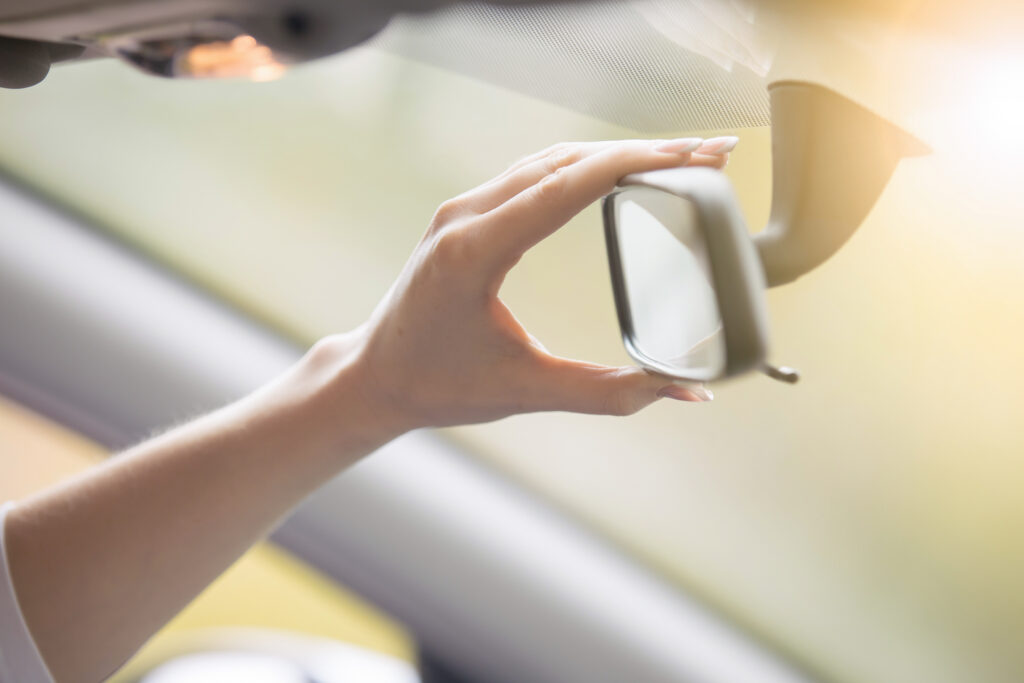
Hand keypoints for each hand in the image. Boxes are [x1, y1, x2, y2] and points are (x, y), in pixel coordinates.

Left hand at [336, 137, 736, 431]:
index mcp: (474, 252)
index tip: (694, 157)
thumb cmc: (439, 386)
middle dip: (642, 153)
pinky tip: (620, 172)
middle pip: (566, 162)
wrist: (375, 376)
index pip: (568, 187)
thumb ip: (611, 393)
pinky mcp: (466, 215)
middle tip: (707, 154)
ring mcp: (462, 210)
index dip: (638, 165)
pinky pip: (533, 174)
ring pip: (550, 161)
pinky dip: (583, 167)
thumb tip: (687, 392)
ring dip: (614, 155)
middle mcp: (465, 217)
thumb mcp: (528, 392)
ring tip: (678, 160)